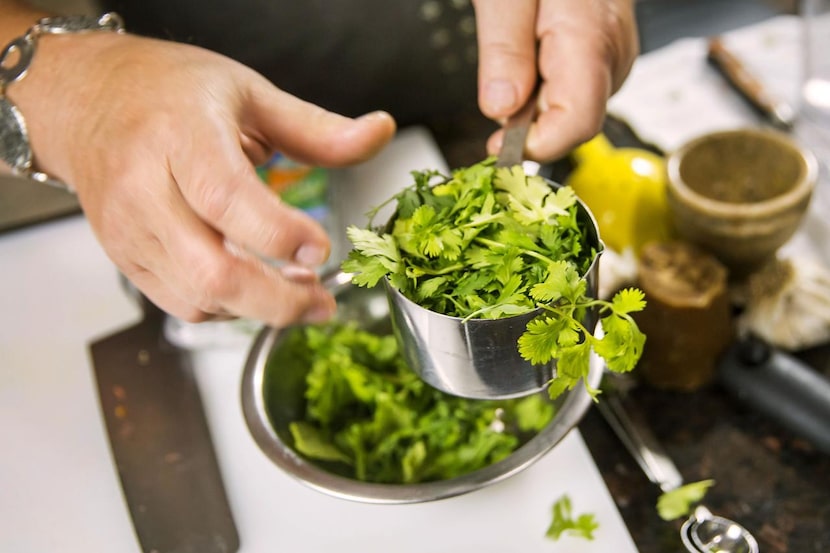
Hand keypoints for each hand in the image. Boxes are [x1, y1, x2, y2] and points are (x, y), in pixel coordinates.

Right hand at [11, 32, 395, 326]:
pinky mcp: (126, 258)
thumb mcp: (248, 93)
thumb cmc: (166, 92)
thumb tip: (379, 133)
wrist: (85, 102)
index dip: (278, 234)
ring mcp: (130, 231)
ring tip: (300, 289)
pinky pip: (182, 304)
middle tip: (323, 302)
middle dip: (277, 301)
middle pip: (212, 271)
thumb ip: (317, 128)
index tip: (322, 249)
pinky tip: (258, 287)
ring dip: (259, 308)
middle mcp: (143, 189)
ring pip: (198, 299)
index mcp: (178, 136)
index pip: (226, 198)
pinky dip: (229, 308)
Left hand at [472, 0, 637, 161]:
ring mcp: (613, 55)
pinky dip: (543, 86)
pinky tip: (532, 55)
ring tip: (517, 55)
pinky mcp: (605, 54)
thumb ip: (505, 48)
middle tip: (499, 84)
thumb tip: (501, 108)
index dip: (533, 145)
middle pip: (571, 123)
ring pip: (570, 109)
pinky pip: (573, 89)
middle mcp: (612, 53)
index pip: (576, 125)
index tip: (494, 145)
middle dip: (527, 123)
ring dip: (533, 103)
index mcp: (590, 38)